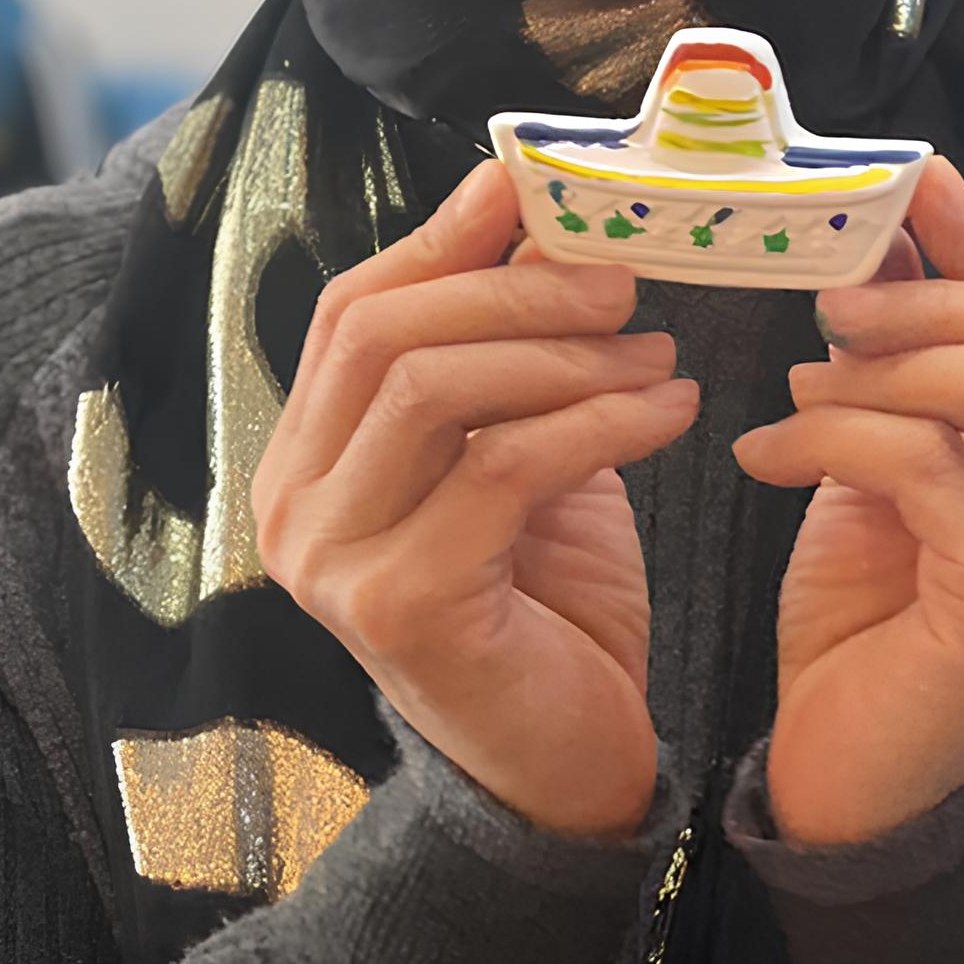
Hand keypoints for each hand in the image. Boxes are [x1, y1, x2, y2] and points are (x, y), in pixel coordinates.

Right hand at [252, 161, 700, 839]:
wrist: (564, 774)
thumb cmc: (545, 603)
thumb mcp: (520, 447)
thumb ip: (507, 347)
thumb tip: (534, 203)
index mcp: (306, 459)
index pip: (353, 310)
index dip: (445, 239)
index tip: (536, 189)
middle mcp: (293, 505)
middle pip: (382, 334)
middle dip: (511, 287)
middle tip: (623, 280)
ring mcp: (332, 560)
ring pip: (432, 388)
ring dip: (560, 352)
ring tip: (658, 349)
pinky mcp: (398, 605)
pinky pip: (500, 470)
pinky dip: (597, 422)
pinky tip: (669, 412)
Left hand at [732, 156, 963, 846]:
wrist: (843, 794)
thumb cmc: (879, 631)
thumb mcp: (907, 468)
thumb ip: (926, 361)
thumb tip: (901, 213)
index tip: (909, 180)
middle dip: (935, 303)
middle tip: (830, 310)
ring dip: (890, 367)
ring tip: (801, 391)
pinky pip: (934, 465)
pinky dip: (837, 438)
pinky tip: (768, 458)